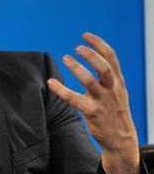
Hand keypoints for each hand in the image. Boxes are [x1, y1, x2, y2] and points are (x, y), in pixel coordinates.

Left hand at [47, 32, 141, 173]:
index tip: (85, 35)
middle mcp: (112, 89)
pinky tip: (51, 82)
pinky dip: (61, 90)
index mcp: (117, 81)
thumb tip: (95, 55)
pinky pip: (74, 99)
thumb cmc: (115, 110)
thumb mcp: (117, 90)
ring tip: (65, 58)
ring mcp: (102, 101)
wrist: (121, 138)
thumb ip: (108, 74)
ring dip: (77, 69)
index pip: (111, 58)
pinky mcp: (92, 112)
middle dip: (92, 55)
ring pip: (90, 82)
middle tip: (77, 48)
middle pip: (104, 68)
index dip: (98, 44)